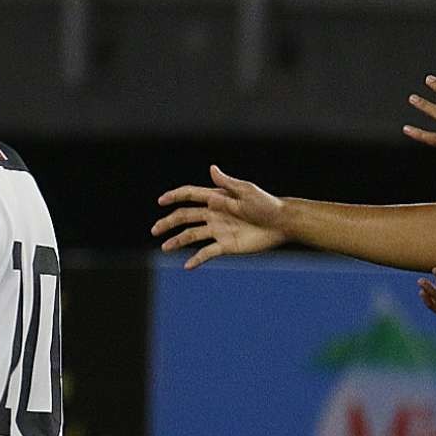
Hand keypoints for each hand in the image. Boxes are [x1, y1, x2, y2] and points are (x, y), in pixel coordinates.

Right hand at [152, 167, 290, 268]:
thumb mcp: (246, 191)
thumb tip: (212, 169)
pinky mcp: (226, 245)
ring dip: (177, 241)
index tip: (161, 201)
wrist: (281, 224)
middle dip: (169, 222)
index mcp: (216, 198)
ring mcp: (218, 230)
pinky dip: (197, 259)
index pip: (190, 195)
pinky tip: (187, 266)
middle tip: (154, 230)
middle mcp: (214, 214)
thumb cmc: (266, 204)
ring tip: (165, 248)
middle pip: (185, 217)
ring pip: (192, 235)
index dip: (175, 197)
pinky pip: (207, 252)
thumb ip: (227, 183)